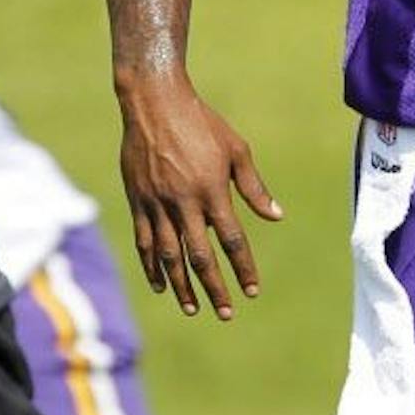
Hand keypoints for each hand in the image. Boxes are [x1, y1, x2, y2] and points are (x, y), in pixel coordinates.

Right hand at [117, 77, 282, 320]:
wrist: (154, 102)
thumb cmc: (203, 123)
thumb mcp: (236, 149)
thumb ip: (254, 187)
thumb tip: (276, 216)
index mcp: (212, 191)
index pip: (232, 240)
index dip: (243, 267)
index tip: (252, 290)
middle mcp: (183, 202)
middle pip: (200, 256)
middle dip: (214, 287)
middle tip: (226, 312)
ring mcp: (156, 203)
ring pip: (169, 256)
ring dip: (182, 285)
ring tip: (194, 308)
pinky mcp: (137, 201)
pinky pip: (143, 242)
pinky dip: (152, 266)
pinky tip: (160, 285)